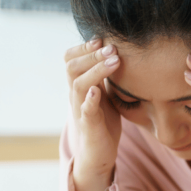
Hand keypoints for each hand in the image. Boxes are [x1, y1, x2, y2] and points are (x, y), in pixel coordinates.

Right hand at [64, 39, 121, 190]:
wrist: (98, 152)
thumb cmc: (103, 121)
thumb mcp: (105, 94)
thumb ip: (107, 77)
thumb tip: (120, 54)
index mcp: (80, 86)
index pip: (71, 60)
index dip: (83, 48)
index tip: (101, 39)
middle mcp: (76, 95)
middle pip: (72, 67)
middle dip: (92, 55)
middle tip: (112, 47)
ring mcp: (80, 110)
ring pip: (78, 85)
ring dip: (96, 71)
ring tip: (113, 61)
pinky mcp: (89, 125)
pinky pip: (85, 110)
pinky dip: (90, 99)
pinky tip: (97, 90)